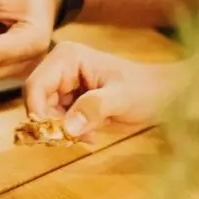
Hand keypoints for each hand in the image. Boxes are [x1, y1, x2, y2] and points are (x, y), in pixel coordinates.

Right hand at [23, 42, 176, 137]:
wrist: (164, 96)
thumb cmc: (146, 90)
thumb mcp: (121, 99)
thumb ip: (94, 108)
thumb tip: (66, 128)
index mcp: (67, 58)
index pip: (35, 86)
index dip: (37, 112)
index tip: (52, 135)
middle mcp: (60, 68)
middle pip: (37, 101)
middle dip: (51, 123)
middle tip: (73, 139)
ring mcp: (65, 84)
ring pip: (45, 114)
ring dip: (61, 130)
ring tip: (88, 136)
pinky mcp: (71, 100)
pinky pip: (57, 120)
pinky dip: (69, 132)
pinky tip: (90, 135)